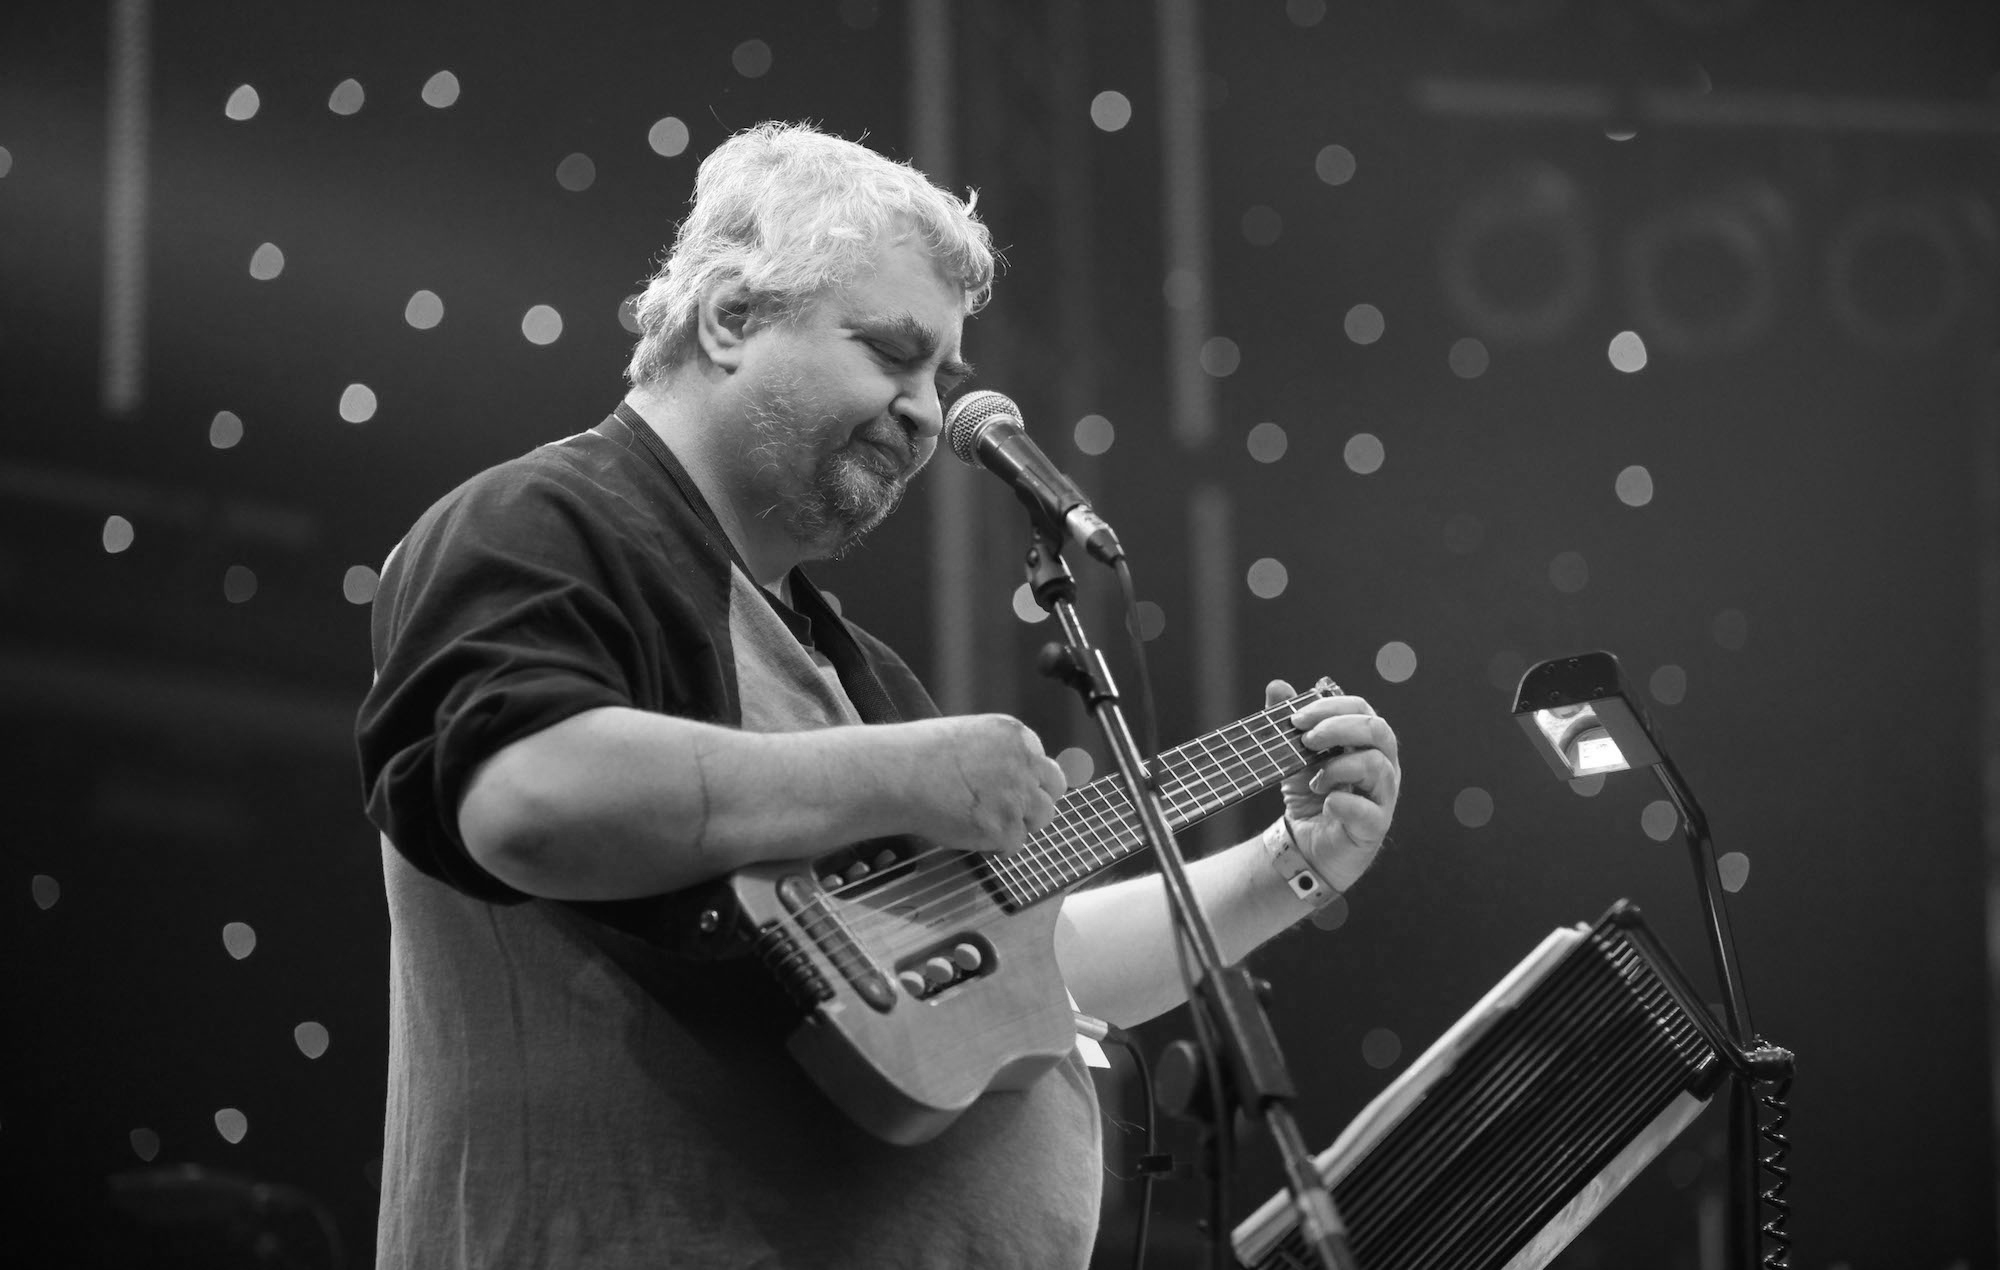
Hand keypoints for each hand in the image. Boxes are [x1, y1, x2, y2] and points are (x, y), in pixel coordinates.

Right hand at [897, 714, 1067, 853]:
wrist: (899, 774)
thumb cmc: (920, 754)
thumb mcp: (970, 736)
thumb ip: (998, 754)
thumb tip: (1006, 776)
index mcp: (1017, 736)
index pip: (1042, 763)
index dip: (1028, 781)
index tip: (1012, 791)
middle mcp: (1025, 763)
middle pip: (1053, 790)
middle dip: (1035, 802)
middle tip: (1010, 812)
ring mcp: (1018, 797)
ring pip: (1040, 819)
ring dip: (1019, 825)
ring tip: (986, 824)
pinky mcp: (1005, 828)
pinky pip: (1014, 845)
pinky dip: (997, 846)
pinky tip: (972, 835)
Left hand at [1268, 679, 1400, 891]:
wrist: (1305, 845)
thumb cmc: (1309, 795)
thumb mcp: (1295, 755)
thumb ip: (1289, 722)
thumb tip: (1277, 686)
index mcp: (1367, 742)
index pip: (1361, 709)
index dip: (1330, 708)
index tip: (1297, 718)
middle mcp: (1383, 764)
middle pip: (1377, 730)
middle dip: (1337, 729)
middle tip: (1306, 740)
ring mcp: (1383, 796)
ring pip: (1376, 766)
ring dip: (1337, 767)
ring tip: (1314, 781)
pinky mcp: (1374, 826)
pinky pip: (1369, 810)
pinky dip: (1344, 802)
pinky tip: (1326, 802)